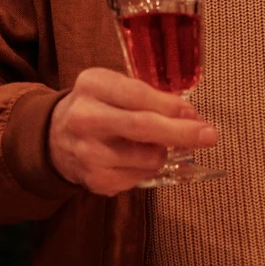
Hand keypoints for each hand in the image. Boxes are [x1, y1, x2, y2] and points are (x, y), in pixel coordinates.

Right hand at [47, 67, 217, 195]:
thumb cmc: (96, 107)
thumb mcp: (114, 88)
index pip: (139, 96)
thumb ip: (149, 97)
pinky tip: (131, 159)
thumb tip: (190, 116)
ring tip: (149, 145)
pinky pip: (139, 178)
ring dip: (161, 153)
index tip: (196, 114)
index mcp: (92, 85)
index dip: (172, 107)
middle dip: (182, 132)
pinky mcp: (94, 179)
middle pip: (144, 127)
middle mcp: (85, 118)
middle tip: (209, 136)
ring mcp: (88, 152)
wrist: (55, 138)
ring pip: (148, 157)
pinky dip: (145, 169)